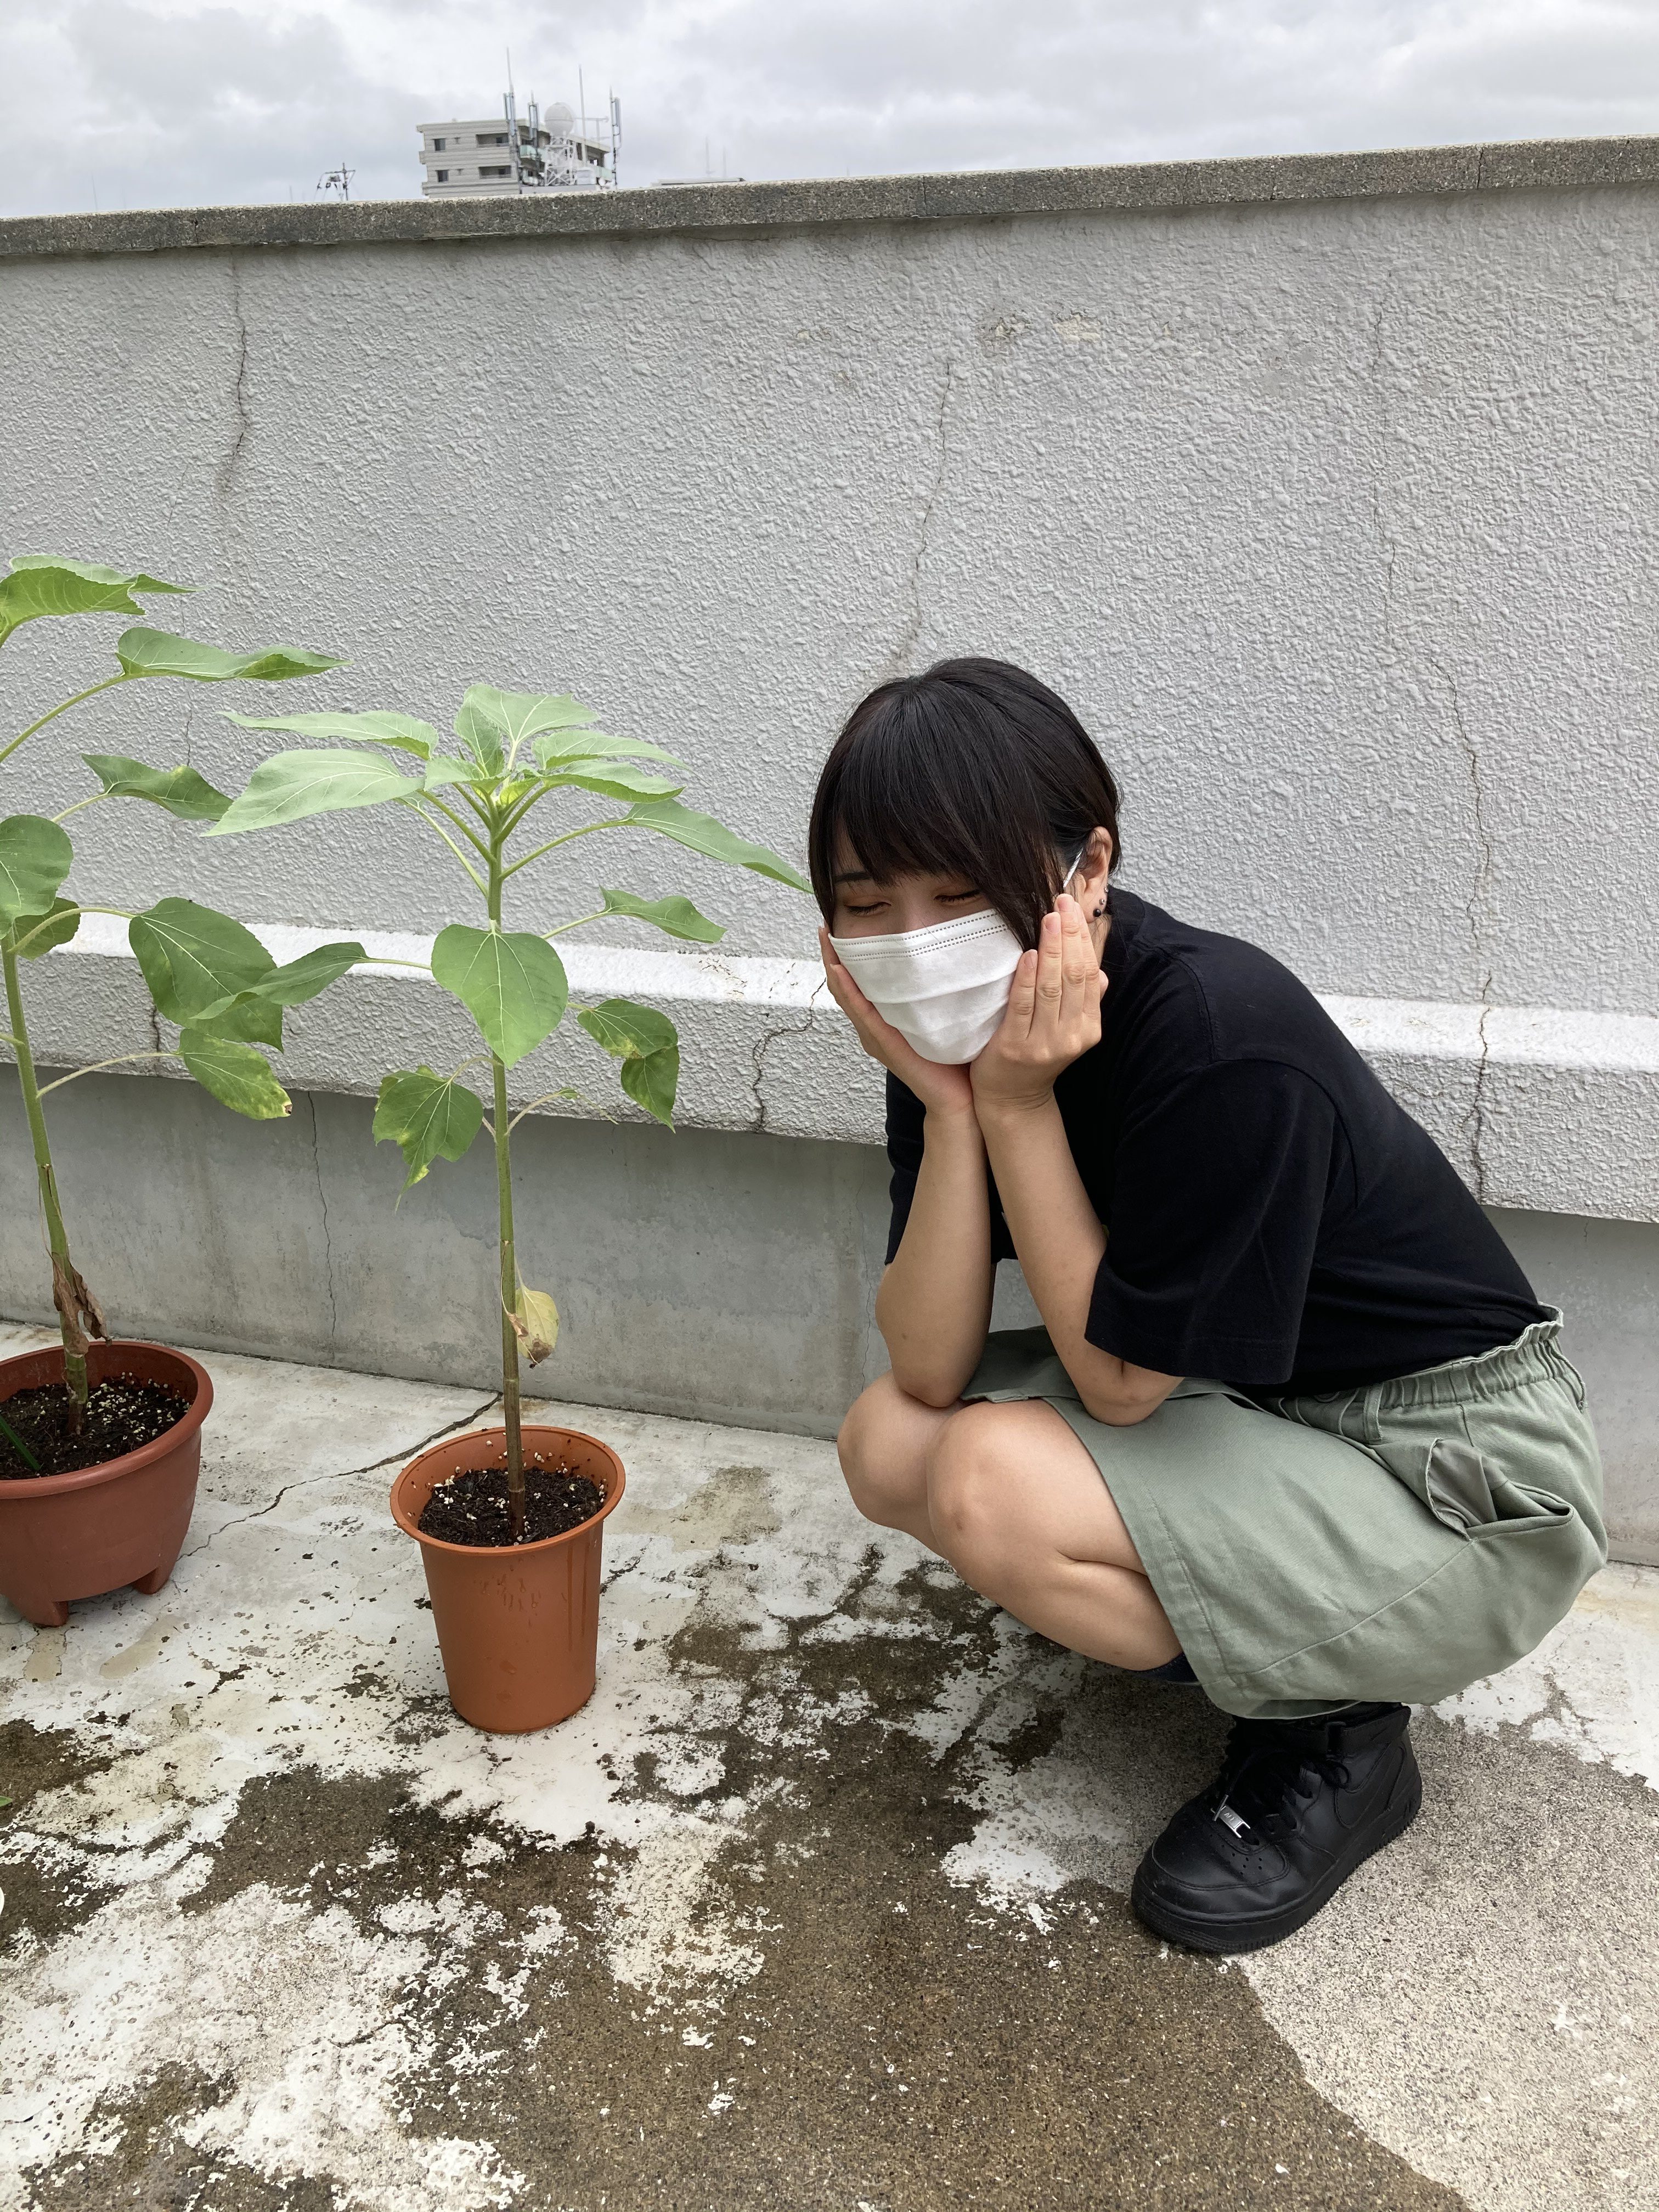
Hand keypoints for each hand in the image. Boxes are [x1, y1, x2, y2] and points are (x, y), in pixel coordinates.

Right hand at [819, 928, 975, 1115]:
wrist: (959, 1098)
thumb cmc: (953, 1061)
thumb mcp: (940, 1016)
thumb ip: (937, 992)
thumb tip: (948, 955)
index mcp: (883, 1019)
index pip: (857, 982)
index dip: (844, 956)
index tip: (840, 926)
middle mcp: (872, 1027)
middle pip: (843, 986)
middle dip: (832, 955)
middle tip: (824, 925)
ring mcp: (874, 1036)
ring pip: (845, 996)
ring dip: (833, 966)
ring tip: (825, 939)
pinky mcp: (882, 1043)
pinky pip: (861, 1013)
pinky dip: (848, 991)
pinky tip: (839, 971)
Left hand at [970, 894, 1106, 1115]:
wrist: (1012, 1098)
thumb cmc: (1037, 1055)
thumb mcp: (1068, 1029)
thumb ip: (1083, 1001)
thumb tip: (1099, 973)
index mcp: (1089, 1027)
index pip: (1089, 974)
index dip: (1083, 938)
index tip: (1072, 907)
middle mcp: (1072, 1036)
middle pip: (1074, 976)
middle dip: (1069, 935)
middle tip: (1061, 901)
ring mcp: (1045, 1044)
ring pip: (1052, 988)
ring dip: (1051, 950)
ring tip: (1048, 918)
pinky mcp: (1015, 1047)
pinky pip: (1023, 1006)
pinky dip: (1027, 978)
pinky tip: (1028, 954)